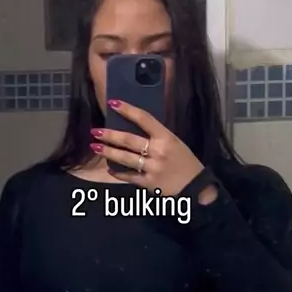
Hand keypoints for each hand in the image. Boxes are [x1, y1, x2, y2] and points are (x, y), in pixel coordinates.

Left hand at [90, 100, 204, 196]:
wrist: (196, 188)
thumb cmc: (186, 162)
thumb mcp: (176, 143)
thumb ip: (157, 136)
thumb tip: (135, 128)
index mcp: (166, 138)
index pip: (144, 119)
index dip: (127, 110)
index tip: (112, 103)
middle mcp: (158, 151)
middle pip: (129, 140)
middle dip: (110, 135)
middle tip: (95, 131)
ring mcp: (152, 168)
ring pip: (125, 158)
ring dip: (108, 152)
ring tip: (95, 147)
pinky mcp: (148, 184)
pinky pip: (129, 177)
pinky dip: (118, 173)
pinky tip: (110, 168)